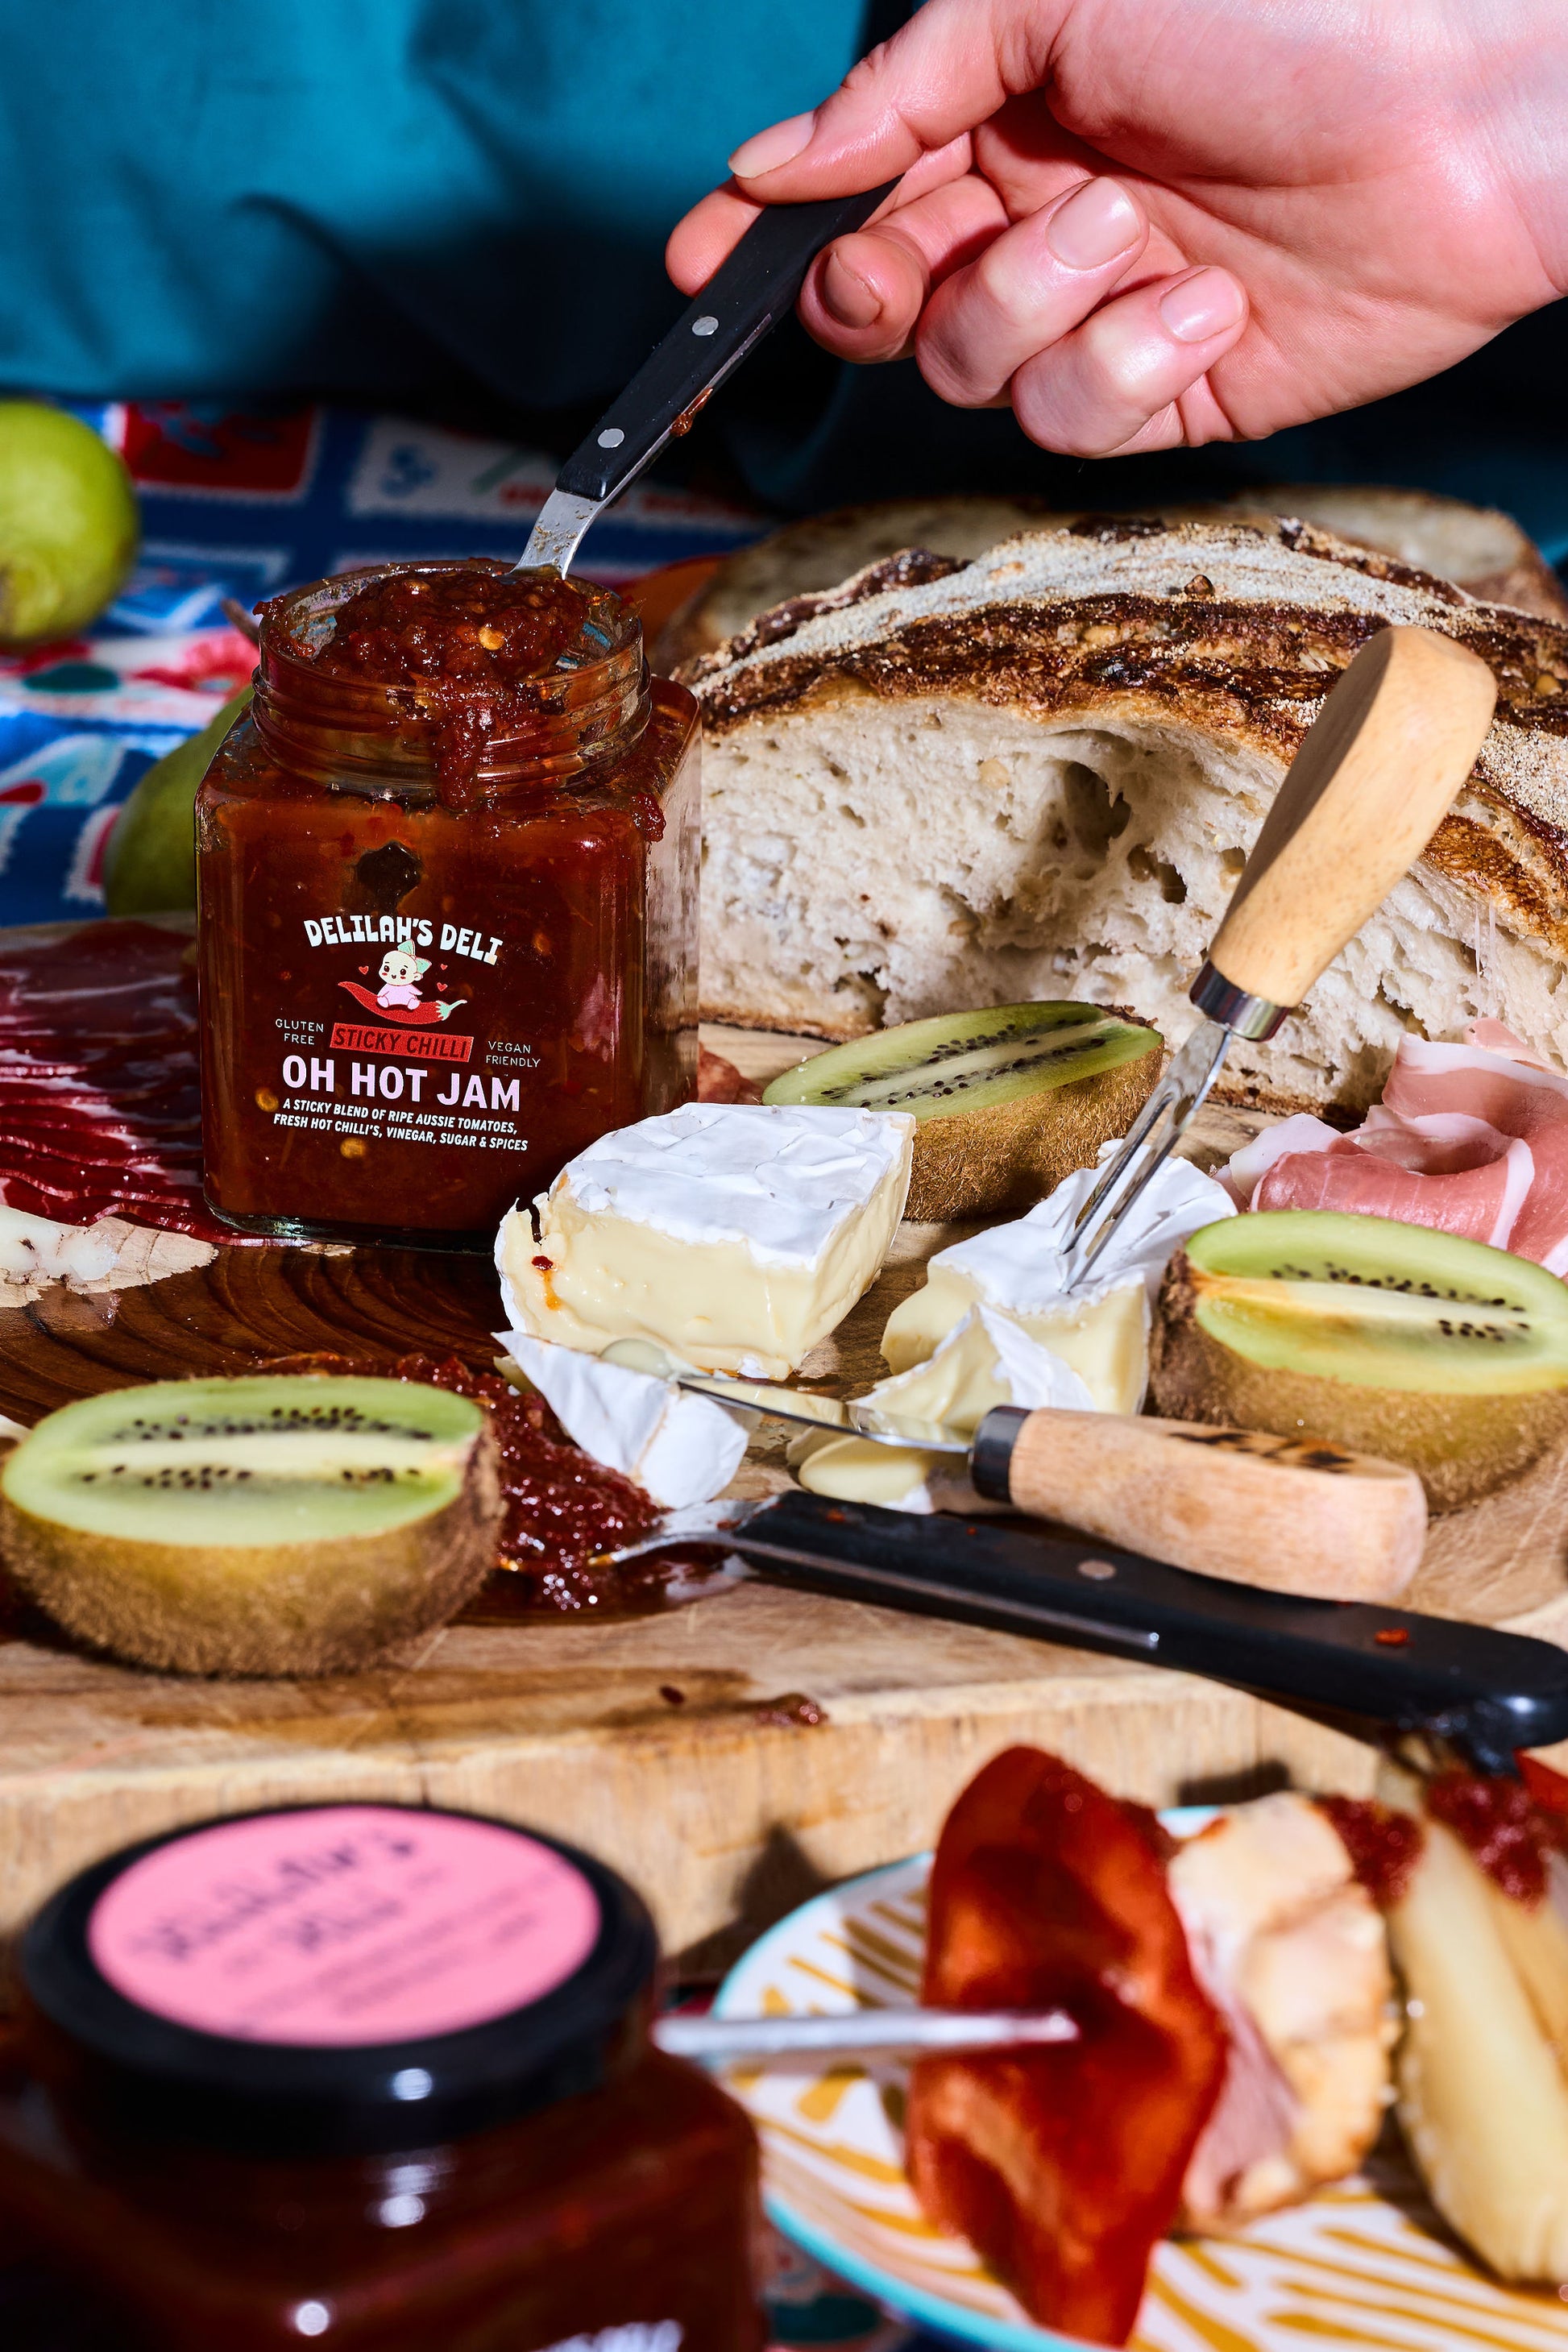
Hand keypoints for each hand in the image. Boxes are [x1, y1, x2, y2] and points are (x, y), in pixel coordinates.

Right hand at [667, 0, 1567, 458]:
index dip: (765, 241)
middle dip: (879, 290)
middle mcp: (1042, 219)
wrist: (1467, 103)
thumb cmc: (1285, 7)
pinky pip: (1081, 421)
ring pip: (975, 373)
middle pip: (883, 306)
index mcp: (1005, 115)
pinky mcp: (1173, 395)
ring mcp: (1106, 313)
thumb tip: (777, 167)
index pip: (851, 193)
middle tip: (897, 265)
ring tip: (1139, 225)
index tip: (696, 269)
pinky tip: (1213, 302)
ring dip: (1040, 302)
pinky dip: (1134, 361)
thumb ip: (910, 81)